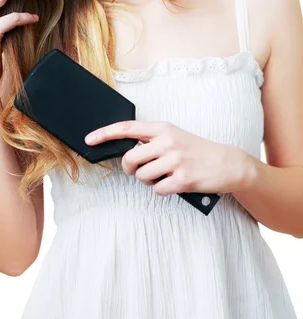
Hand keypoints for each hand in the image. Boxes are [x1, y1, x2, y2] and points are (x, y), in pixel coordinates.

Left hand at [85, 121, 253, 195]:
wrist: (228, 163)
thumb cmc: (198, 151)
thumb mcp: (175, 136)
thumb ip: (153, 140)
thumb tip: (130, 150)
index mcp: (163, 128)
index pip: (127, 128)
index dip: (105, 133)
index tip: (90, 139)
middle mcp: (167, 142)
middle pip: (130, 159)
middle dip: (130, 169)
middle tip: (140, 171)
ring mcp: (175, 160)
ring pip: (142, 176)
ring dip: (150, 181)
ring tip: (165, 176)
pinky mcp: (182, 179)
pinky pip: (157, 190)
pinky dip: (163, 190)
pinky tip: (175, 184)